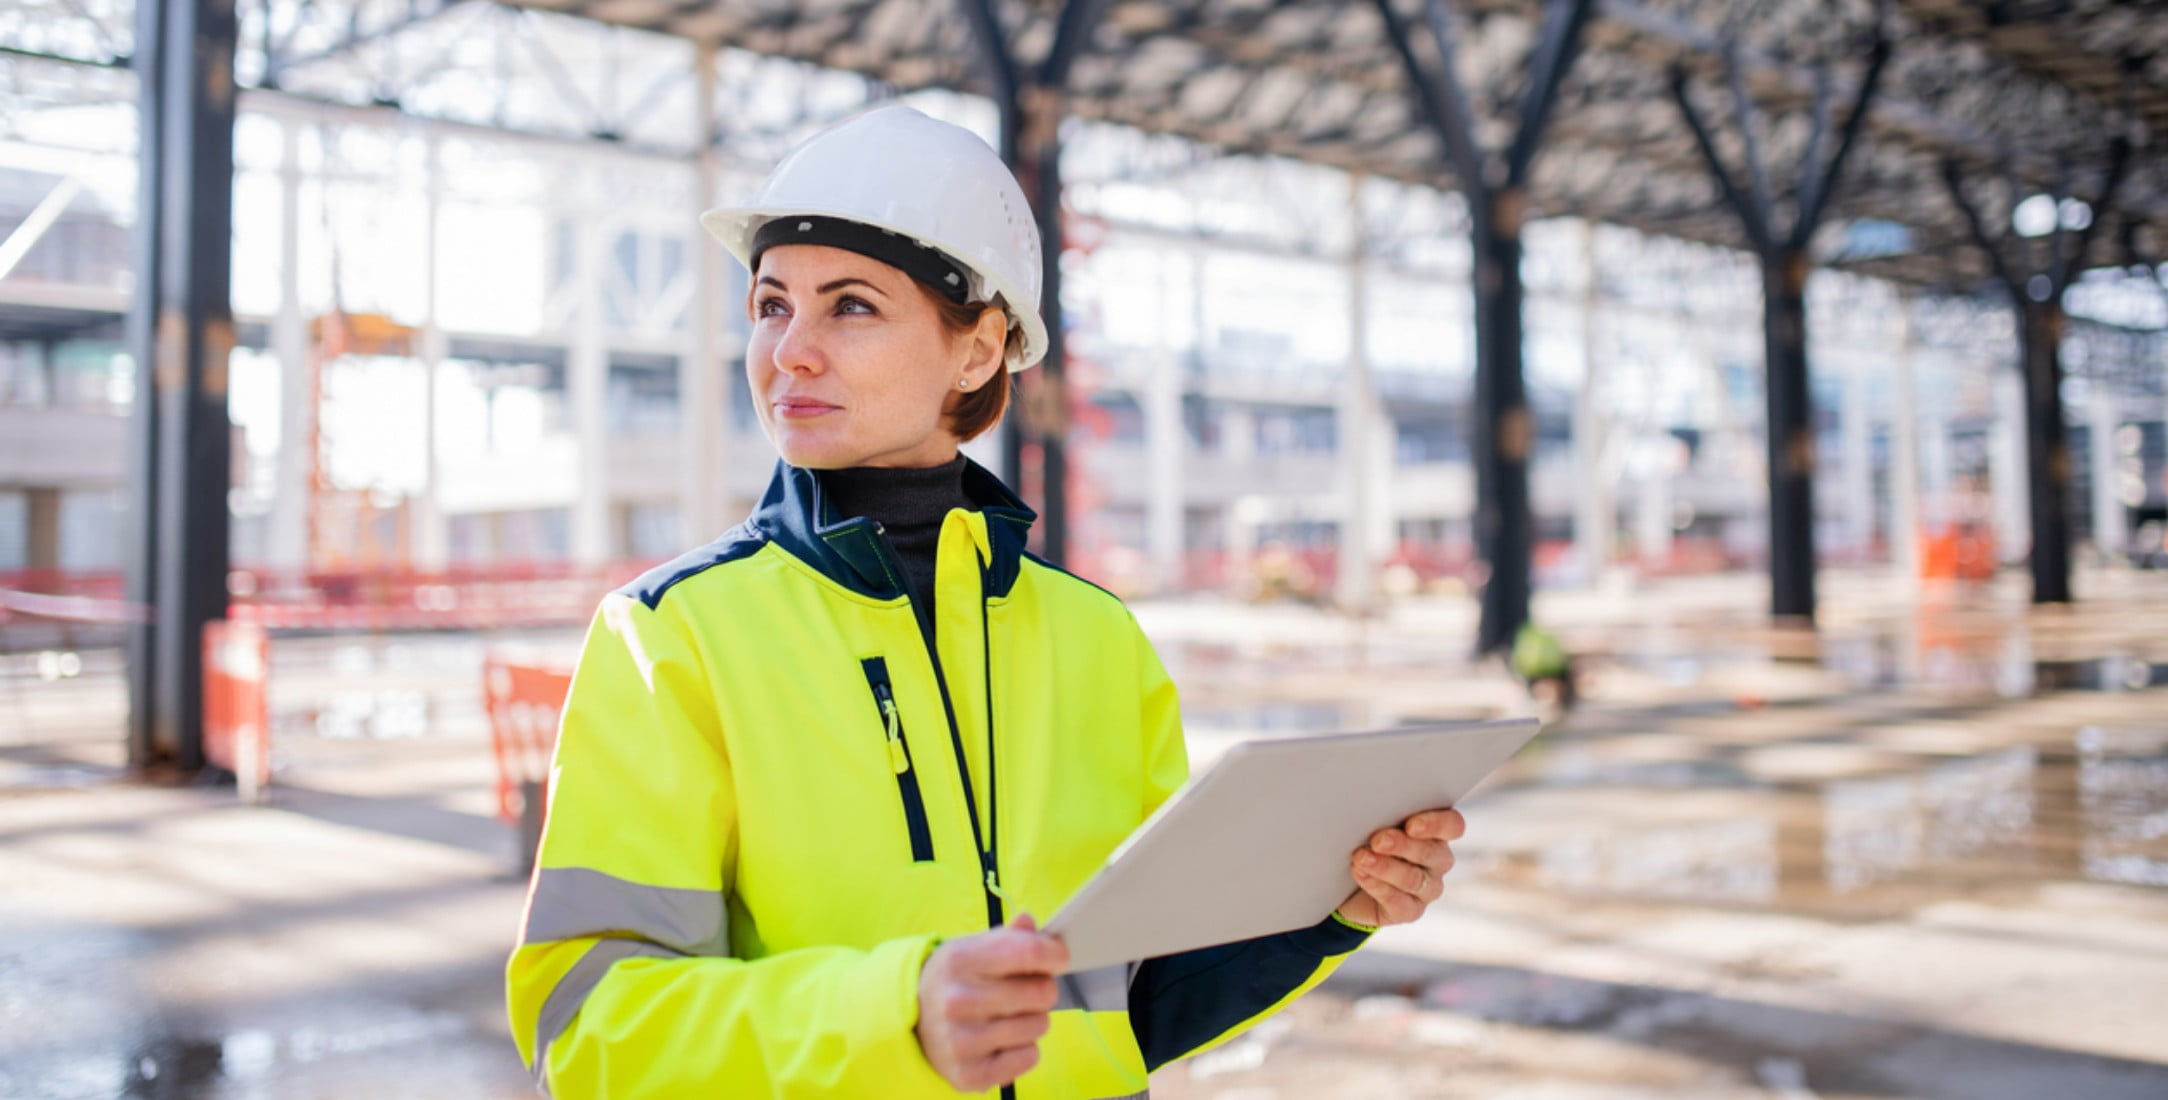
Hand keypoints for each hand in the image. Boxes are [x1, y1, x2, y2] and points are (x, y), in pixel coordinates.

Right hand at [915, 913, 1066, 1090]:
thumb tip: (1028, 922)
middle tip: (1029, 990)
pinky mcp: (971, 1073)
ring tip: (1010, 1015)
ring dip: (1034, 1020)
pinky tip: (1003, 1040)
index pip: (1029, 952)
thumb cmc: (955, 980)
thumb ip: (1007, 937)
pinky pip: (1030, 1056)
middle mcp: (957, 1000)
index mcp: (959, 960)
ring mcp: (962, 1040)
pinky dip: (1024, 1049)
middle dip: (1044, 989)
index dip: (1054, 953)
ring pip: (1039, 1025)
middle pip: (1041, 992)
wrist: (913, 1021)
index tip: (1058, 956)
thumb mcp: (972, 949)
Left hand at [1336, 808, 1464, 927]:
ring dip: (1385, 867)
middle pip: (1431, 852)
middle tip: (1378, 841)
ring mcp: (1428, 889)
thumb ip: (1383, 816)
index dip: (1436, 825)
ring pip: (1413, 879)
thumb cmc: (1367, 843)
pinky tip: (1361, 875)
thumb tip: (1367, 808)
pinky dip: (1377, 887)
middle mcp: (1438, 861)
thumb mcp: (1375, 825)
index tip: (1411, 826)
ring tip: (1361, 858)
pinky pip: (1399, 902)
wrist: (1349, 885)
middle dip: (1402, 846)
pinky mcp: (1410, 911)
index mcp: (1436, 832)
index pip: (1453, 825)